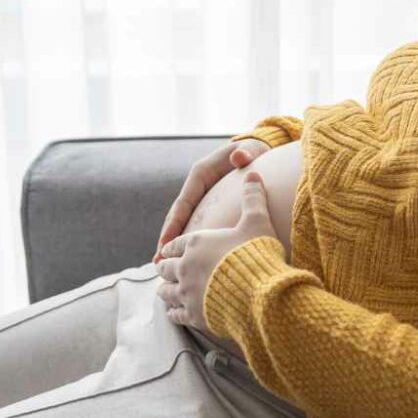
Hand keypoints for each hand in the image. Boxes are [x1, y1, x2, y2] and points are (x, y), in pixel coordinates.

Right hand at [153, 137, 270, 263]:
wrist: (259, 153)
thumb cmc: (254, 151)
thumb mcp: (250, 150)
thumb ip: (245, 152)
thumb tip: (239, 156)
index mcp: (201, 174)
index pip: (183, 203)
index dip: (173, 224)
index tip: (165, 244)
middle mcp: (197, 187)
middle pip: (178, 216)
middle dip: (168, 239)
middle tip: (158, 262)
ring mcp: (202, 198)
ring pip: (185, 223)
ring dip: (175, 244)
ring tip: (164, 267)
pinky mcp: (209, 206)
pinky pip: (197, 226)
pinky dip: (189, 242)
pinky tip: (186, 261)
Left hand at [155, 170, 280, 332]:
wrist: (258, 292)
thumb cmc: (257, 254)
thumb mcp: (257, 221)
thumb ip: (253, 198)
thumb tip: (254, 172)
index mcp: (196, 242)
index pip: (176, 243)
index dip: (172, 246)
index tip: (167, 249)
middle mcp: (185, 266)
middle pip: (165, 267)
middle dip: (164, 267)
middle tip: (162, 269)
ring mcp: (186, 292)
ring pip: (165, 291)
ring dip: (165, 289)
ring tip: (164, 291)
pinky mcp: (192, 314)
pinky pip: (175, 314)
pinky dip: (173, 312)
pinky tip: (174, 313)